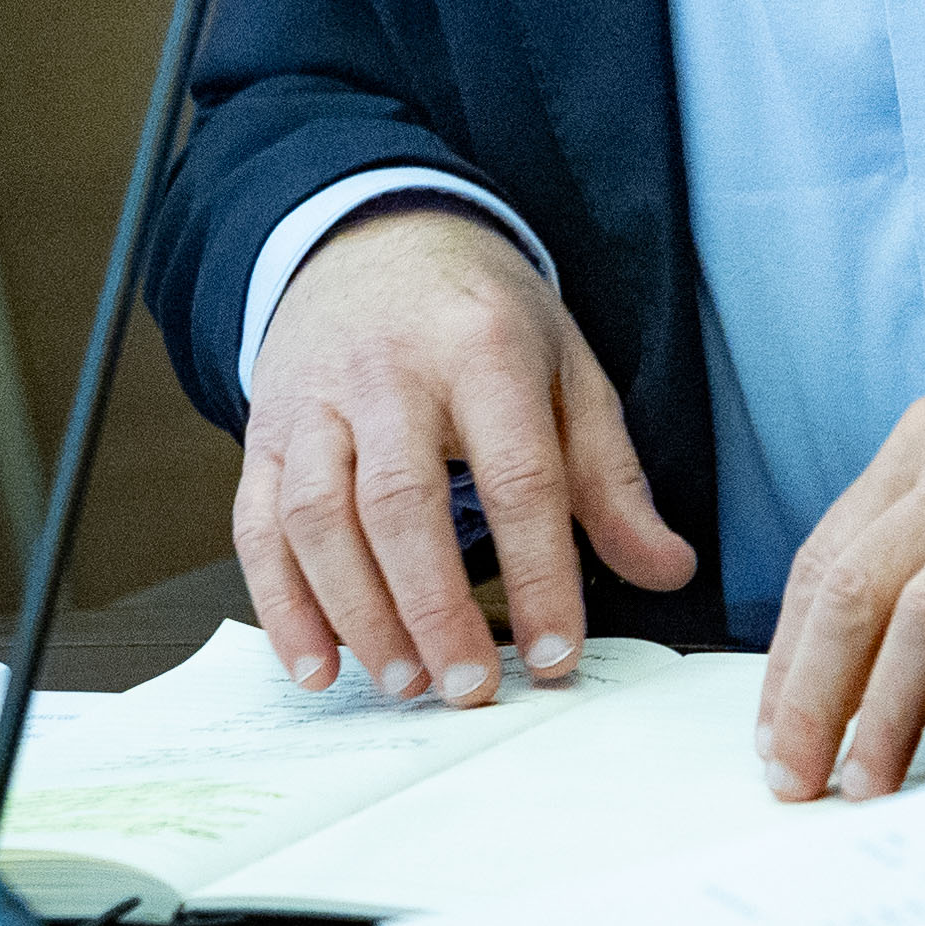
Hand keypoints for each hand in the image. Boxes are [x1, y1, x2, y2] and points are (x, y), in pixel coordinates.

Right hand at [236, 205, 693, 704]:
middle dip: (436, 605)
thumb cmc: (481, 321)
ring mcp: (314, 402)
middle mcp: (388, 372)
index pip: (518, 472)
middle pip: (402, 499)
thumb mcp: (566, 370)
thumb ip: (611, 477)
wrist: (376, 239)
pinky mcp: (264, 433)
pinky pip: (258, 526)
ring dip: (358, 612)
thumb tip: (667, 567)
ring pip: (319, 516)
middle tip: (469, 686)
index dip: (538, 571)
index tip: (557, 652)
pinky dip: (282, 605)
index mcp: (483, 350)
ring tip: (405, 684)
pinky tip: (319, 666)